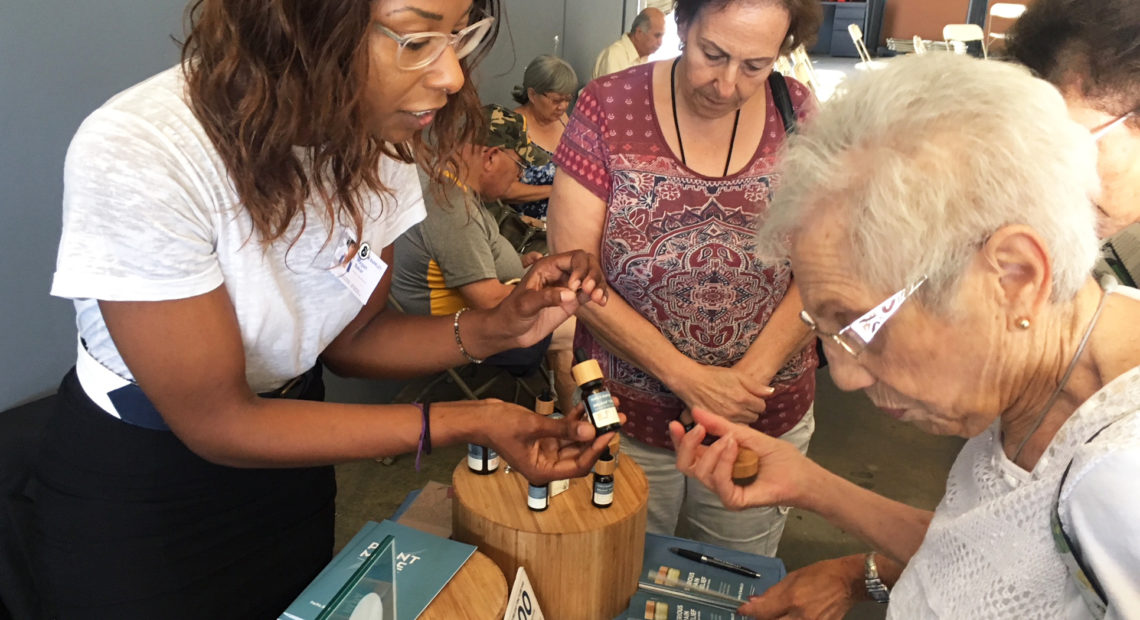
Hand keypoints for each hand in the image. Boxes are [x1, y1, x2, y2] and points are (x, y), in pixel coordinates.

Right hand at [485, 399, 622, 483]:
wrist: (479, 417)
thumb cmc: (499, 426)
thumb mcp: (533, 426)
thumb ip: (562, 429)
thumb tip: (590, 431)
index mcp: (543, 471)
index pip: (578, 466)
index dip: (595, 450)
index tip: (608, 433)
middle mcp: (547, 463)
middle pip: (580, 452)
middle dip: (598, 434)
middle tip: (617, 418)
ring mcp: (546, 449)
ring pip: (575, 439)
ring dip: (590, 424)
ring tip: (608, 406)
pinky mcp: (544, 436)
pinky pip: (565, 429)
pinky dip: (576, 418)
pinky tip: (586, 405)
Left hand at [492, 250, 607, 347]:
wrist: (509, 331)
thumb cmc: (511, 314)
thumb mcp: (525, 304)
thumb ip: (546, 297)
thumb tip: (570, 294)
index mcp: (547, 267)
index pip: (574, 257)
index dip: (580, 269)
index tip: (575, 287)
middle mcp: (560, 274)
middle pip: (587, 264)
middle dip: (593, 275)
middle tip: (590, 292)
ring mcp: (567, 287)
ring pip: (592, 278)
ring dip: (599, 285)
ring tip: (598, 299)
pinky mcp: (572, 301)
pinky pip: (590, 293)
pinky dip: (599, 295)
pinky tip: (601, 302)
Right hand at [668, 407, 813, 509]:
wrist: (803, 475)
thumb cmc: (780, 458)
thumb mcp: (747, 435)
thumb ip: (722, 426)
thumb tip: (695, 411)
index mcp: (717, 462)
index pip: (689, 454)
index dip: (679, 439)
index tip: (676, 423)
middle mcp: (717, 478)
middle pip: (686, 465)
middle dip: (686, 444)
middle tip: (699, 428)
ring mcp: (724, 491)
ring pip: (700, 473)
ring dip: (713, 450)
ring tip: (731, 439)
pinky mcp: (734, 501)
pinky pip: (718, 482)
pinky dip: (723, 463)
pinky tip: (733, 448)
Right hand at [673, 365, 773, 423]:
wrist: (691, 382)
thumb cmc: (713, 376)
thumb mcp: (737, 375)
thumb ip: (755, 385)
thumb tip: (771, 392)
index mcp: (743, 398)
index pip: (761, 407)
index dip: (757, 401)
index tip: (750, 398)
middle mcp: (736, 412)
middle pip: (754, 417)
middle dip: (751, 410)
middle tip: (742, 403)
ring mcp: (726, 419)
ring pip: (744, 424)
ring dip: (742, 418)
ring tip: (733, 409)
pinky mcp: (716, 424)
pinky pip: (731, 428)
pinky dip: (732, 423)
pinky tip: (726, 415)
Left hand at [738, 557, 862, 619]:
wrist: (848, 582)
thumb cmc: (820, 574)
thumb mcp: (793, 578)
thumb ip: (772, 594)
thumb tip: (753, 602)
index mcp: (792, 599)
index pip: (762, 612)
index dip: (748, 612)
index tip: (740, 611)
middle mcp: (801, 616)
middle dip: (762, 618)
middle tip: (760, 613)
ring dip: (776, 619)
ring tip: (777, 613)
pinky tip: (789, 616)